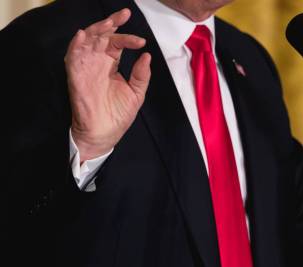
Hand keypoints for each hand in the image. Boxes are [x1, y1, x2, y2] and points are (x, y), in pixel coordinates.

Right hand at [65, 8, 150, 161]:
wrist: (104, 134)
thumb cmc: (118, 115)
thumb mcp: (136, 93)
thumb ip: (141, 75)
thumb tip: (146, 56)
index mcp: (111, 65)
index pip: (117, 43)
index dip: (128, 38)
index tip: (142, 42)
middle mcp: (97, 62)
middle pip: (102, 35)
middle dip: (112, 23)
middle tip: (124, 14)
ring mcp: (86, 67)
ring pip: (88, 40)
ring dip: (97, 29)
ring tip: (110, 22)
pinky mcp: (76, 75)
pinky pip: (72, 55)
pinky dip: (77, 44)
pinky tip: (84, 35)